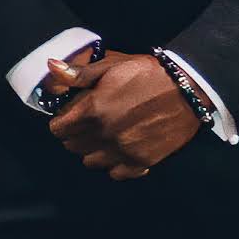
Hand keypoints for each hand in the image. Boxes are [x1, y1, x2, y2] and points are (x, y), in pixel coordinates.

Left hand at [48, 44, 205, 178]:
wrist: (187, 89)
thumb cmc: (146, 73)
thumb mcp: (111, 65)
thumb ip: (79, 73)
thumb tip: (51, 68)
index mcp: (93, 110)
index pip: (58, 129)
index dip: (60, 122)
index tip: (68, 117)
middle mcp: (105, 134)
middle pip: (73, 146)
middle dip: (74, 135)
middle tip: (85, 125)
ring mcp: (124, 150)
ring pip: (91, 162)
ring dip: (92, 151)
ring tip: (102, 137)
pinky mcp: (143, 161)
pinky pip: (117, 173)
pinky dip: (114, 165)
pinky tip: (120, 150)